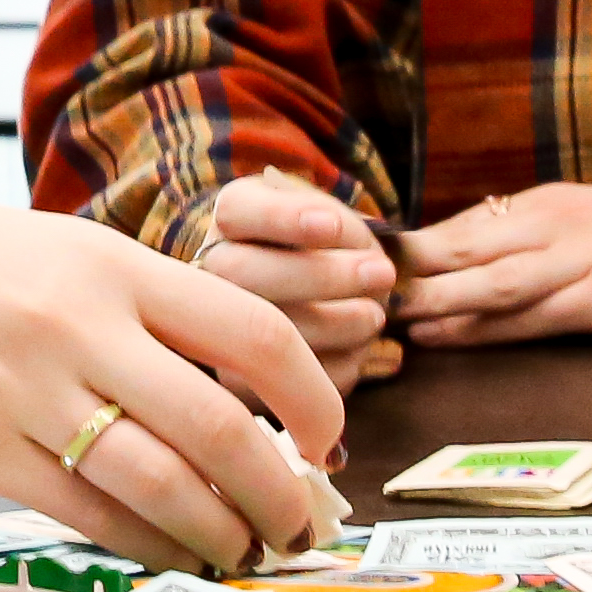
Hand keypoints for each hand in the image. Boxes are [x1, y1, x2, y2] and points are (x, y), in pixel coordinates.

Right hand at [0, 165, 345, 572]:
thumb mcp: (65, 255)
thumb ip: (146, 319)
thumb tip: (250, 407)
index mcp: (111, 265)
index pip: (252, 337)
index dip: (313, 398)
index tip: (327, 439)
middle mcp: (75, 325)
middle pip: (218, 427)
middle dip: (278, 494)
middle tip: (299, 527)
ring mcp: (21, 391)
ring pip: (157, 485)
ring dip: (219, 533)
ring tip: (243, 552)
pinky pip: (85, 514)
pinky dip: (146, 545)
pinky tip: (172, 553)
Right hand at [196, 170, 403, 385]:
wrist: (320, 307)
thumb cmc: (332, 255)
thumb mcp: (336, 222)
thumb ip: (342, 228)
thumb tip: (359, 257)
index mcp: (233, 219)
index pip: (236, 209)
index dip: (281, 217)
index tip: (333, 224)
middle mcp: (208, 269)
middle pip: (239, 270)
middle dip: (320, 275)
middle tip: (382, 273)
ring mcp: (214, 327)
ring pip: (258, 329)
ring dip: (335, 323)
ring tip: (374, 315)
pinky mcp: (235, 381)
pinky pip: (278, 382)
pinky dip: (332, 368)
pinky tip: (357, 351)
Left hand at [384, 183, 591, 344]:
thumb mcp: (586, 217)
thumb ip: (532, 234)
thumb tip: (468, 252)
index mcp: (547, 202)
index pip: (464, 224)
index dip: (411, 245)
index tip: (364, 260)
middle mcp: (552, 226)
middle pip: (463, 246)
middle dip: (406, 268)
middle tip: (352, 285)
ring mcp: (575, 262)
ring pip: (487, 283)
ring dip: (432, 299)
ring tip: (383, 314)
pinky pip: (527, 318)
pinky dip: (479, 328)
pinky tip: (441, 334)